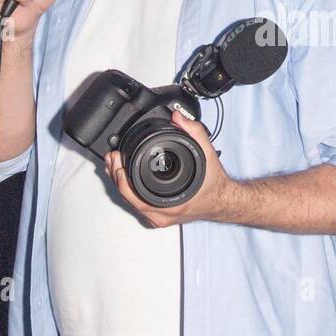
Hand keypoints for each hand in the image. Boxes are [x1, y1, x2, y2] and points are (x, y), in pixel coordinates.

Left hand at [105, 109, 239, 227]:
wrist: (222, 201)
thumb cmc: (214, 184)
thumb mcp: (207, 154)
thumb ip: (194, 132)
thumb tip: (178, 117)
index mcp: (172, 203)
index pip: (134, 196)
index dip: (120, 178)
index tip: (117, 161)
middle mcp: (163, 214)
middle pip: (128, 199)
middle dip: (116, 176)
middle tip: (113, 158)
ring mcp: (159, 218)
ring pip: (131, 204)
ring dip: (120, 184)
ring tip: (115, 165)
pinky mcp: (159, 217)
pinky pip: (138, 206)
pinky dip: (129, 191)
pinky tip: (125, 178)